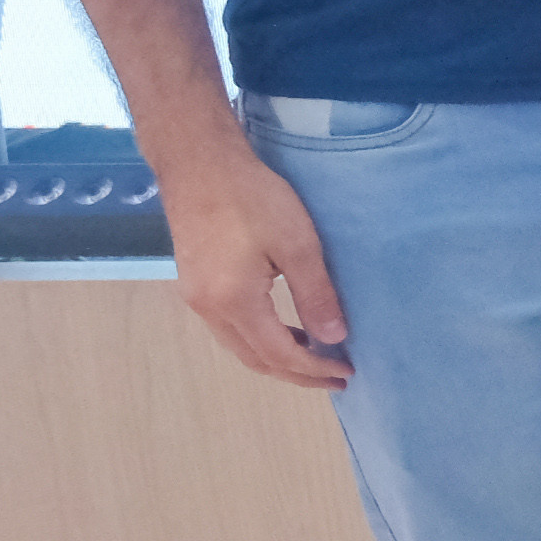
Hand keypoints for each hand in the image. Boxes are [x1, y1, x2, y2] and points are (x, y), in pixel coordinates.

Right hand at [160, 138, 353, 388]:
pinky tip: (283, 328)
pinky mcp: (194, 284)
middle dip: (297, 374)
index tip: (346, 373)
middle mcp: (208, 308)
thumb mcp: (297, 244)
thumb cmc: (251, 197)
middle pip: (256, 359)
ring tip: (315, 357)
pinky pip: (229, 328)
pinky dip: (259, 339)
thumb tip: (334, 338)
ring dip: (277, 358)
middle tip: (335, 377)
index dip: (313, 369)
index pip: (280, 354)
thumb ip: (315, 294)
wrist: (198, 164)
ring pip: (239, 347)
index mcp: (234, 302)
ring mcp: (196, 298)